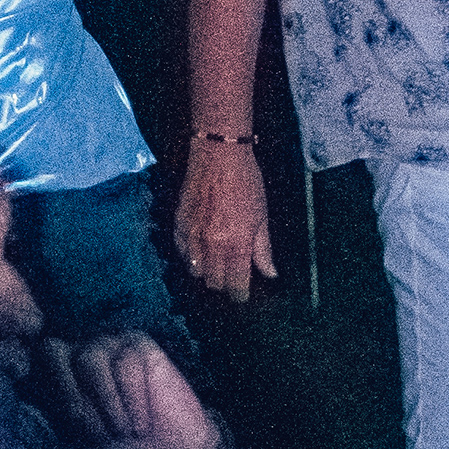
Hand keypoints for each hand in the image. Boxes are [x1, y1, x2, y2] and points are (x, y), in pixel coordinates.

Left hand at [39, 334, 219, 448]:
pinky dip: (133, 398)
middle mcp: (72, 360)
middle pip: (50, 351)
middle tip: (93, 434)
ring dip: (107, 404)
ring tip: (123, 433)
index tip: (39, 409)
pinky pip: (126, 360)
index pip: (23, 363)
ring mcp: (104, 348)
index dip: (24, 376)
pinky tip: (142, 423)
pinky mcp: (137, 345)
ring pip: (89, 357)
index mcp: (49, 385)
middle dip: (70, 395)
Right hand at [174, 145, 275, 301]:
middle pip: (213, 281)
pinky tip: (198, 250)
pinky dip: (189, 255)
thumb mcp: (261, 216)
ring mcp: (192, 234)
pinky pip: (181, 251)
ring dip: (205, 271)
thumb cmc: (246, 182)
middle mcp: (211, 244)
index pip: (235, 283)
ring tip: (215, 264)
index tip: (242, 294)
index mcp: (236, 244)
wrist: (218, 154)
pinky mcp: (178, 223)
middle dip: (223, 283)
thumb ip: (263, 249)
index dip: (239, 293)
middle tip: (231, 277)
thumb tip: (270, 273)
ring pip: (194, 270)